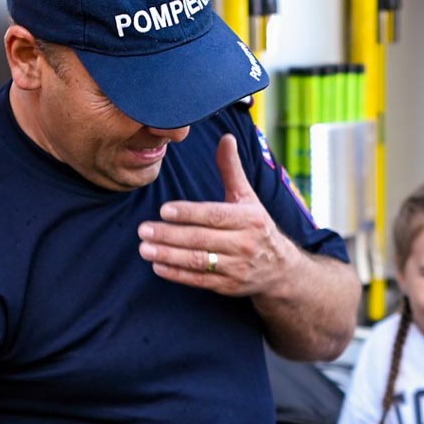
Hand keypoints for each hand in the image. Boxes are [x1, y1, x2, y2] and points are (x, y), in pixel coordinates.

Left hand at [138, 133, 293, 297]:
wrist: (280, 270)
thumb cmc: (258, 227)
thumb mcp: (248, 198)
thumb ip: (232, 169)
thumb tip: (225, 137)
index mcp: (249, 219)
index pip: (214, 215)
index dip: (189, 213)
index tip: (164, 210)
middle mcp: (245, 244)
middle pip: (202, 239)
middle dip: (170, 235)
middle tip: (143, 229)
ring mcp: (237, 267)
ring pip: (199, 261)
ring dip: (169, 256)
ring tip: (145, 248)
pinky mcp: (229, 286)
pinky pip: (200, 280)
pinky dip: (178, 274)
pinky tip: (158, 266)